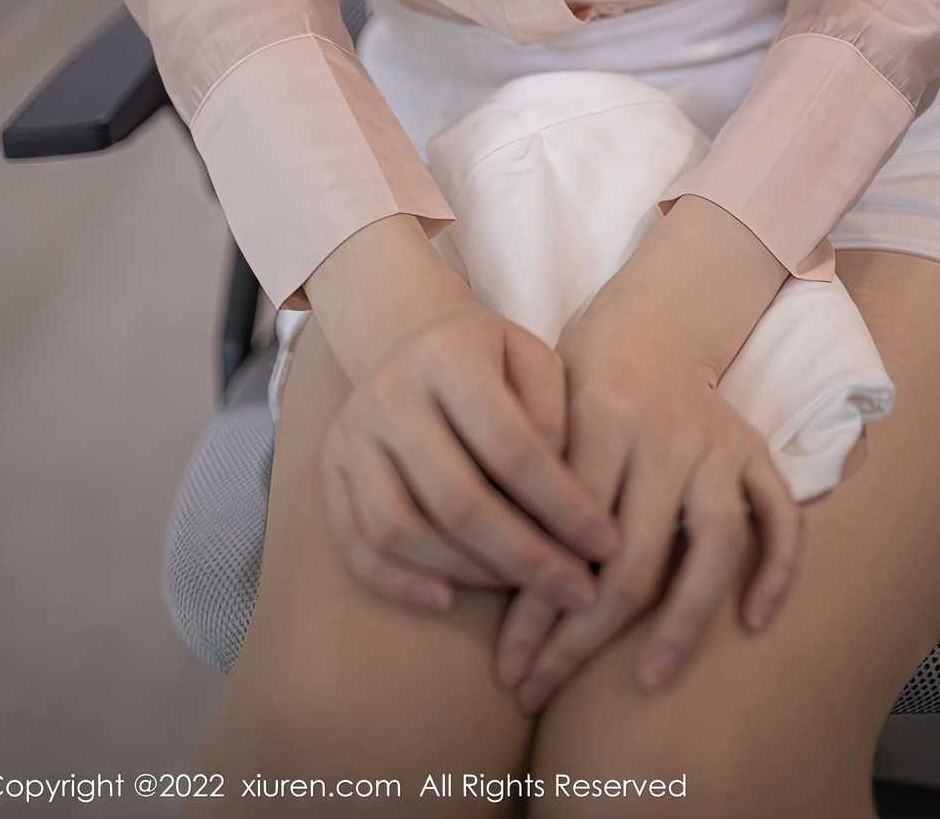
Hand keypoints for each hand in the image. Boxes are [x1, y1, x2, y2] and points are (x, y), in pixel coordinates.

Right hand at [318, 294, 622, 614]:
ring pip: (400, 528)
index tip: (610, 545)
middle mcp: (390, 393)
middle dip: (525, 557)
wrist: (413, 339)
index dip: (564, 504)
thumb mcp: (536, 362)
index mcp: (450, 355)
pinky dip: (396, 581)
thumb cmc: (493, 361)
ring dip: (469, 573)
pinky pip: (355, 543)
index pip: (512, 445)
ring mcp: (352, 433)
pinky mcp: (329, 469)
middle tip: (577, 593)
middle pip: (456, 497)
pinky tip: (445, 600)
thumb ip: (557, 418)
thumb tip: (568, 500)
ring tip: (523, 593)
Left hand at [492, 308, 802, 710]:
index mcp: (604, 415)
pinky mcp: (756, 449)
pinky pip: (782, 515)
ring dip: (682, 620)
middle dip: (584, 636)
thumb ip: (531, 482)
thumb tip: (494, 586)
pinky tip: (752, 624)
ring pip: (716, 543)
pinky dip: (776, 570)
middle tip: (544, 687)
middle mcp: (668, 432)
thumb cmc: (580, 376)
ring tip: (648, 678)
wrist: (651, 318)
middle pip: (635, 555)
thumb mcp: (542, 407)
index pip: (569, 532)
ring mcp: (718, 443)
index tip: (510, 664)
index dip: (537, 607)